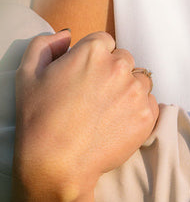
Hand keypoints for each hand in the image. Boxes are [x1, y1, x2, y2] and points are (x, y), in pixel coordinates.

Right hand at [13, 30, 157, 201]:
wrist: (55, 165)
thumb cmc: (39, 120)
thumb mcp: (28, 74)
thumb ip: (46, 45)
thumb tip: (66, 35)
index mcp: (93, 50)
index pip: (104, 42)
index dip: (93, 59)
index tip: (83, 78)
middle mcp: (119, 65)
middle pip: (123, 59)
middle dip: (111, 73)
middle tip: (93, 97)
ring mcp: (135, 90)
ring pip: (138, 80)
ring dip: (127, 90)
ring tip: (106, 112)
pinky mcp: (146, 115)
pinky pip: (149, 103)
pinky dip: (138, 111)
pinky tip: (117, 123)